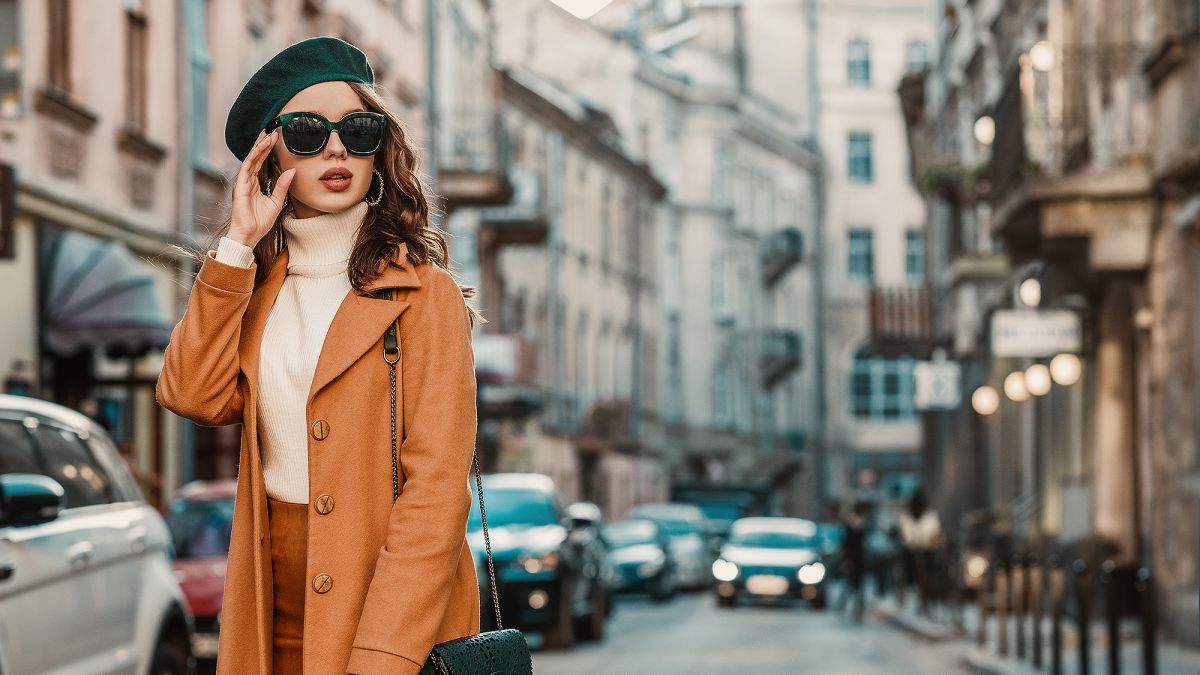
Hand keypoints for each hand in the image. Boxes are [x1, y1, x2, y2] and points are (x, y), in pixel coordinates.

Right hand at [229, 129, 295, 247]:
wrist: (250, 235)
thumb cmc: (260, 222)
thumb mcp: (277, 202)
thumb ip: (282, 186)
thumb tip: (292, 171)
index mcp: (255, 184)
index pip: (261, 163)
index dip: (268, 151)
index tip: (276, 139)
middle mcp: (248, 181)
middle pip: (256, 158)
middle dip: (264, 144)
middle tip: (273, 131)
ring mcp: (243, 183)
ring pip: (251, 159)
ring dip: (259, 147)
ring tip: (268, 135)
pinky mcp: (240, 186)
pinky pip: (247, 167)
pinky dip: (254, 156)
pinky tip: (260, 148)